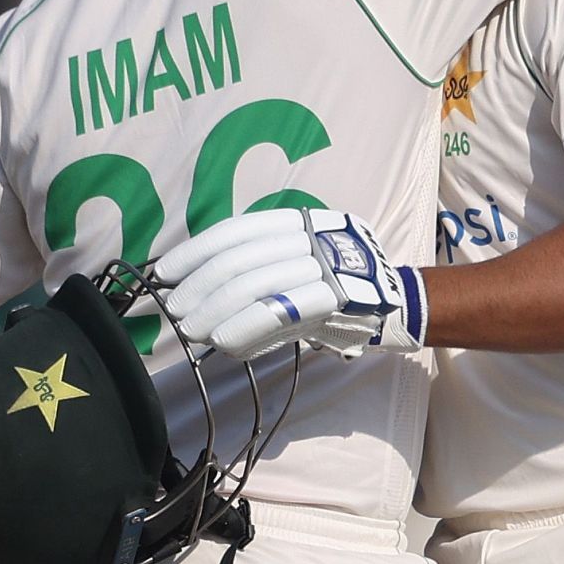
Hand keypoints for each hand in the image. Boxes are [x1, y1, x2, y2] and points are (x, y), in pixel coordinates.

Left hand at [158, 210, 426, 360]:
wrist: (398, 303)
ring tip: (191, 330)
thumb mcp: (296, 269)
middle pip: (239, 259)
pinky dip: (244, 326)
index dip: (195, 251)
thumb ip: (255, 280)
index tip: (165, 273)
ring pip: (254, 284)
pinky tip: (222, 340)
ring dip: (214, 311)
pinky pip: (279, 310)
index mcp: (296, 222)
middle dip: (199, 287)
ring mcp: (325, 265)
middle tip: (175, 312)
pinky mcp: (336, 296)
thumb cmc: (335, 290)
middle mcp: (309, 236)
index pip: (235, 231)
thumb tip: (200, 304)